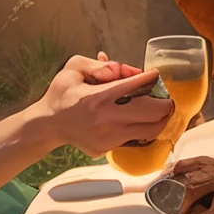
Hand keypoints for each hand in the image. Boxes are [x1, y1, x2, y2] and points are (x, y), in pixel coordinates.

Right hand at [36, 56, 172, 156]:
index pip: (136, 85)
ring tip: (158, 110)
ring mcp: (108, 137)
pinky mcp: (107, 148)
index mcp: (97, 97)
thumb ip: (99, 65)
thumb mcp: (73, 68)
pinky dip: (142, 128)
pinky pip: (136, 139)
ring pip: (151, 130)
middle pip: (154, 112)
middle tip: (165, 96)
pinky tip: (137, 120)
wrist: (48, 125)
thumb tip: (126, 70)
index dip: (151, 78)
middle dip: (166, 102)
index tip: (155, 75)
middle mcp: (106, 119)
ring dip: (159, 119)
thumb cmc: (62, 95)